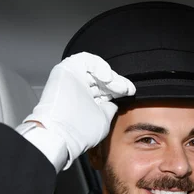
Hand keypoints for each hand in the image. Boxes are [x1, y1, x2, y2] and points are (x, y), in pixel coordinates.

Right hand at [23, 52, 134, 168]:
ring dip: (110, 75)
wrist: (62, 134)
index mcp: (88, 102)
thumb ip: (109, 108)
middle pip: (103, 79)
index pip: (107, 89)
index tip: (130, 92)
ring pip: (96, 68)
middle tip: (126, 89)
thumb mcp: (103, 120)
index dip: (120, 88)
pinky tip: (106, 78)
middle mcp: (81, 90)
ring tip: (116, 85)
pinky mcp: (66, 70)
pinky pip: (85, 59)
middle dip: (117, 82)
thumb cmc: (79, 133)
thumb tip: (116, 101)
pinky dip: (99, 65)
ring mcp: (74, 80)